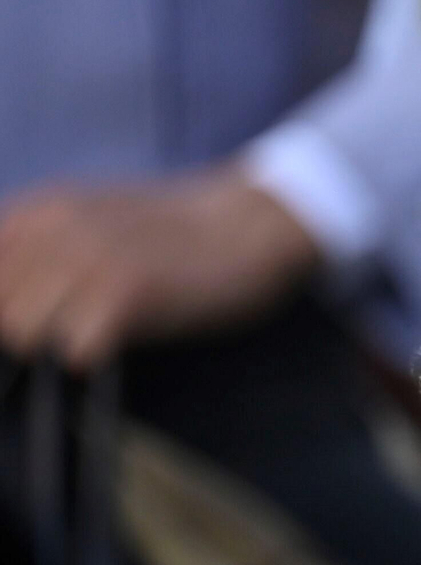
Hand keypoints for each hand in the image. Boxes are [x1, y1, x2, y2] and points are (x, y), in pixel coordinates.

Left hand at [0, 168, 320, 369]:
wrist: (252, 223)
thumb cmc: (182, 230)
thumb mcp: (94, 217)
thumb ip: (45, 245)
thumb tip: (11, 298)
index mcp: (41, 210)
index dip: (13, 305)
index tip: (49, 310)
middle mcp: (54, 230)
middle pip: (2, 313)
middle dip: (35, 328)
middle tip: (85, 320)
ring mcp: (88, 260)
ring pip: (26, 334)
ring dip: (63, 341)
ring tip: (107, 326)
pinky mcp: (125, 293)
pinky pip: (76, 351)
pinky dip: (98, 354)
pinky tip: (130, 334)